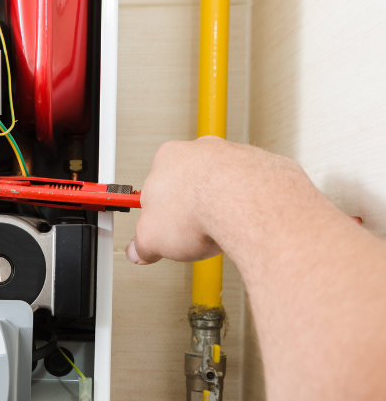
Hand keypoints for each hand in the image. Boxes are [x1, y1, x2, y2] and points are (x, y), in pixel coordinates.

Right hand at [125, 137, 308, 264]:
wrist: (247, 204)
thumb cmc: (201, 207)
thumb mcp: (151, 238)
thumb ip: (141, 244)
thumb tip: (140, 251)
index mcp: (167, 157)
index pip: (154, 187)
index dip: (156, 213)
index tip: (159, 228)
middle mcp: (200, 150)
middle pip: (189, 182)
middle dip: (189, 207)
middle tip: (189, 232)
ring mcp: (233, 156)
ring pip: (221, 183)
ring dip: (218, 206)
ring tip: (216, 231)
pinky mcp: (261, 168)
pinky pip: (249, 189)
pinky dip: (244, 206)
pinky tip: (239, 226)